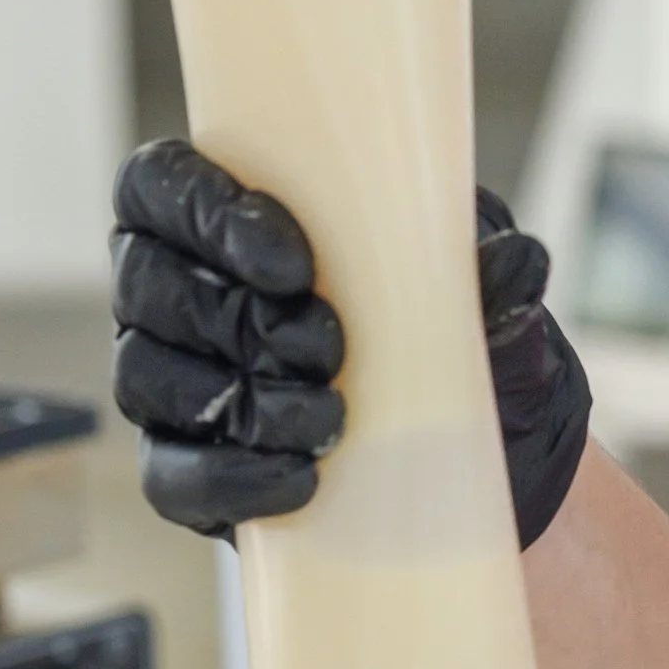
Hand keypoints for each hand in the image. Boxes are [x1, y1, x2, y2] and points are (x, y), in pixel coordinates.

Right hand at [111, 147, 591, 547]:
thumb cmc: (455, 342)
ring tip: (331, 419)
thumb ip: (492, 273)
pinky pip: (173, 477)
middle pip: (148, 285)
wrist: (474, 454)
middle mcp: (173, 294)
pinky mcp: (187, 468)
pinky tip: (304, 480)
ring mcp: (171, 383)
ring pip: (148, 379)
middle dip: (237, 319)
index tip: (295, 263)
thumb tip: (520, 261)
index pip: (159, 188)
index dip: (204, 213)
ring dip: (240, 401)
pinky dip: (235, 479)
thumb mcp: (483, 297)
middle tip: (331, 348)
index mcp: (218, 220)